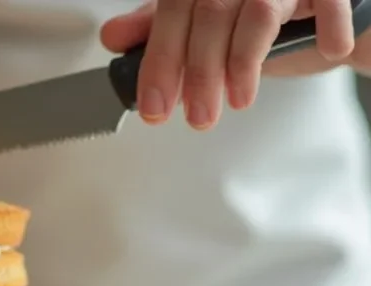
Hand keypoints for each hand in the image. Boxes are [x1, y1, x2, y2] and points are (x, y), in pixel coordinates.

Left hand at [101, 0, 356, 129]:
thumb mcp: (200, 25)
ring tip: (238, 101)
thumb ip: (158, 29)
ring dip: (243, 63)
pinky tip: (326, 49)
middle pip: (208, 13)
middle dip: (199, 74)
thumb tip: (113, 37)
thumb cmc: (253, 17)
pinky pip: (329, 0)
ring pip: (256, 12)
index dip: (159, 64)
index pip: (170, 13)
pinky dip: (327, 27)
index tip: (154, 109)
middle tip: (197, 118)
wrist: (321, 8)